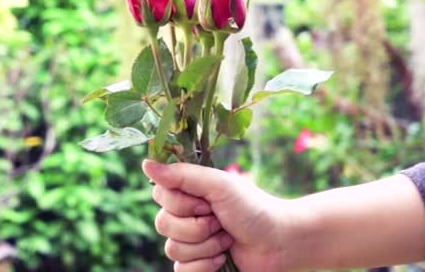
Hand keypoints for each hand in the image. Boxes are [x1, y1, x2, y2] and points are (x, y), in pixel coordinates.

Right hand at [142, 160, 293, 270]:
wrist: (279, 244)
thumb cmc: (253, 209)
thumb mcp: (218, 185)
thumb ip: (181, 175)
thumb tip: (145, 164)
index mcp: (189, 192)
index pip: (160, 194)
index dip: (180, 202)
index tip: (206, 202)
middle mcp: (186, 215)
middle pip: (162, 223)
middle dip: (195, 226)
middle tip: (219, 221)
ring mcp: (190, 242)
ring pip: (171, 248)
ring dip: (204, 246)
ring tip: (226, 239)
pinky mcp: (196, 266)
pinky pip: (181, 270)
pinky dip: (204, 266)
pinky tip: (222, 259)